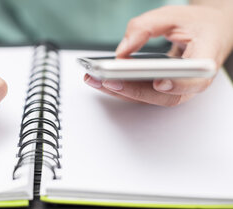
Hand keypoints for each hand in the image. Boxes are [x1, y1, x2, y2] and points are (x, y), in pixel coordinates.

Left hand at [84, 5, 232, 105]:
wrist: (207, 33)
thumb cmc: (195, 25)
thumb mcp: (174, 15)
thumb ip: (146, 27)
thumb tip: (121, 51)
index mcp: (205, 59)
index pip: (196, 79)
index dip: (178, 84)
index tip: (159, 82)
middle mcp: (192, 81)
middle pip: (165, 96)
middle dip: (134, 91)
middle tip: (110, 82)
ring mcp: (177, 90)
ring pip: (149, 99)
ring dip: (120, 92)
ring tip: (95, 80)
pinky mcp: (162, 91)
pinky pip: (142, 94)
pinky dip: (121, 88)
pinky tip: (100, 81)